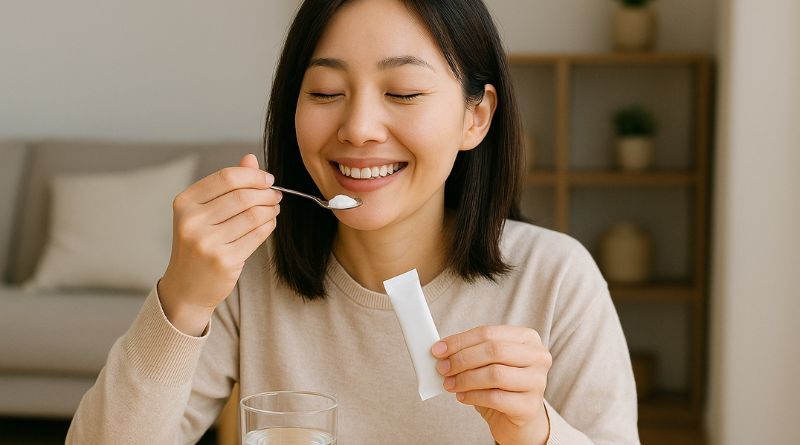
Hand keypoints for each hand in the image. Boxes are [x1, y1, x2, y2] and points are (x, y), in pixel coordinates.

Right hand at [158, 154, 281, 334]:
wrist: (187, 287)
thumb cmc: (199, 243)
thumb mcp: (204, 211)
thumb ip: (227, 184)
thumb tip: (250, 158)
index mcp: (185, 203)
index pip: (226, 177)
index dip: (253, 176)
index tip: (268, 179)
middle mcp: (192, 221)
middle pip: (243, 196)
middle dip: (266, 193)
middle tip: (276, 196)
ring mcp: (207, 242)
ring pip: (253, 215)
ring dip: (271, 209)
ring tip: (274, 209)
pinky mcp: (224, 260)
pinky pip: (257, 235)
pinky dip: (269, 226)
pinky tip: (269, 223)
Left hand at [432, 326, 551, 444]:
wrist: (519, 417)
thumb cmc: (501, 385)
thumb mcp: (488, 362)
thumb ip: (471, 352)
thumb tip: (441, 350)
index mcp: (528, 338)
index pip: (489, 333)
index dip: (460, 341)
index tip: (438, 349)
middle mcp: (538, 357)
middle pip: (494, 351)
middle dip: (462, 359)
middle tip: (442, 368)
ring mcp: (538, 382)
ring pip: (495, 374)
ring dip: (465, 379)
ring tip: (449, 384)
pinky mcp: (530, 406)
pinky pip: (495, 398)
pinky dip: (473, 396)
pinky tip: (462, 397)